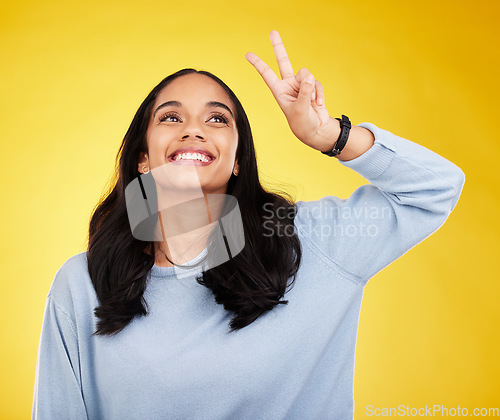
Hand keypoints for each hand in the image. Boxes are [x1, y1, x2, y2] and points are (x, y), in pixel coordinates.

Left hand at [245, 30, 339, 151]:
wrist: (315, 129)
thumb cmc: (302, 122)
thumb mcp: (300, 109)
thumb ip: (304, 92)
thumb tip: (308, 76)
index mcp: (279, 91)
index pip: (267, 74)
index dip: (258, 64)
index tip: (248, 54)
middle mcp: (288, 84)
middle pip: (283, 61)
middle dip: (278, 46)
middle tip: (272, 32)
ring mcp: (300, 84)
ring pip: (307, 75)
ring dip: (311, 89)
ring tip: (311, 102)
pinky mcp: (311, 86)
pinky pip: (316, 83)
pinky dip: (319, 93)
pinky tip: (318, 104)